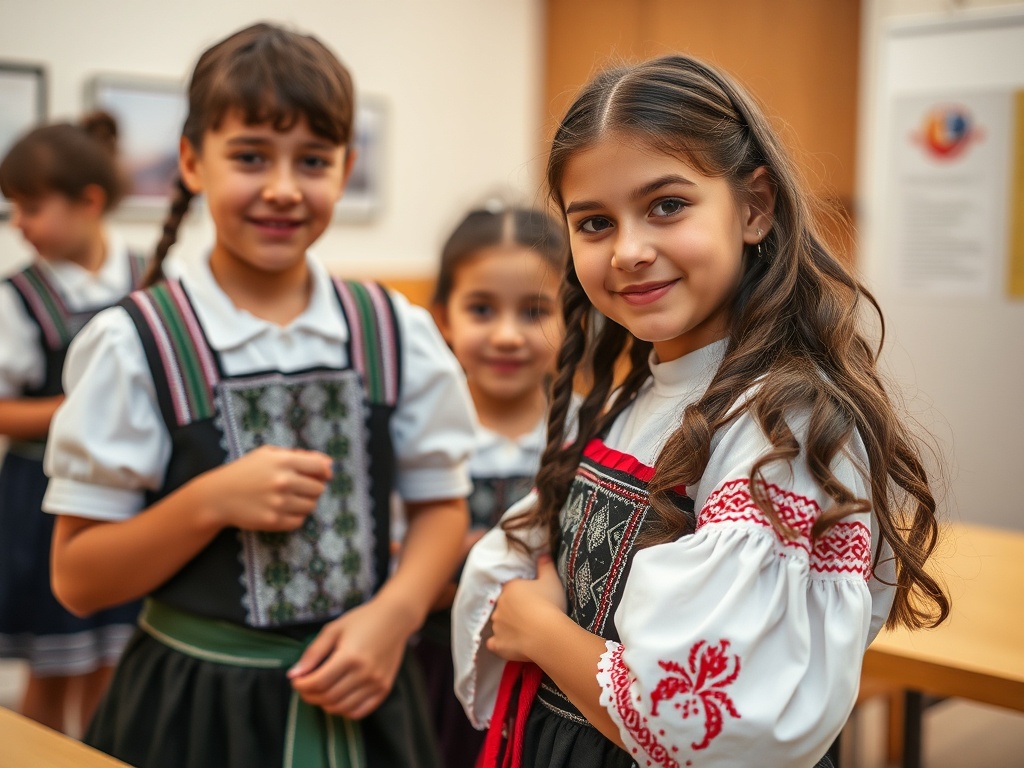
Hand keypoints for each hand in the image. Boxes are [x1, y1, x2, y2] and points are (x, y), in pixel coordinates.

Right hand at [198, 445, 332, 531]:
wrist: (217, 496)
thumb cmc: (245, 471)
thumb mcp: (269, 454)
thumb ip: (300, 456)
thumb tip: (329, 464)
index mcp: (284, 461)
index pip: (321, 466)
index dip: (324, 471)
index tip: (322, 475)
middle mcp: (284, 481)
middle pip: (319, 488)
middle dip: (312, 487)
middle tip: (298, 487)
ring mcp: (279, 503)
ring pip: (312, 505)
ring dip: (305, 502)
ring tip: (289, 498)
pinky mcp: (274, 521)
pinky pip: (300, 521)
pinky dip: (295, 516)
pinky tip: (283, 509)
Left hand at [287, 596, 409, 718]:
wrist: (395, 618)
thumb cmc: (362, 620)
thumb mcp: (334, 629)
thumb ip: (313, 653)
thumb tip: (293, 674)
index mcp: (350, 657)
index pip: (318, 682)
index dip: (301, 685)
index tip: (296, 680)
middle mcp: (365, 673)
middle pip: (328, 697)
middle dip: (309, 695)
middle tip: (304, 687)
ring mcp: (376, 684)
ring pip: (341, 708)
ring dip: (324, 704)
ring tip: (319, 692)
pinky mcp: (384, 689)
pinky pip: (359, 712)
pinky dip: (344, 711)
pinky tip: (337, 699)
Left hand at [486, 554, 566, 662]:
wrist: (548, 634)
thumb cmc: (550, 604)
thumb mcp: (552, 580)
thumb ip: (545, 565)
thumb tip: (542, 554)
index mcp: (510, 588)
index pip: (511, 589)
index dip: (521, 595)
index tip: (532, 601)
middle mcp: (499, 605)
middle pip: (504, 606)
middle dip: (514, 611)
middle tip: (531, 617)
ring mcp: (496, 626)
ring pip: (498, 624)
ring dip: (507, 627)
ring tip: (525, 633)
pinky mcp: (498, 644)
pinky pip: (494, 644)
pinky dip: (500, 644)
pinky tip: (510, 645)